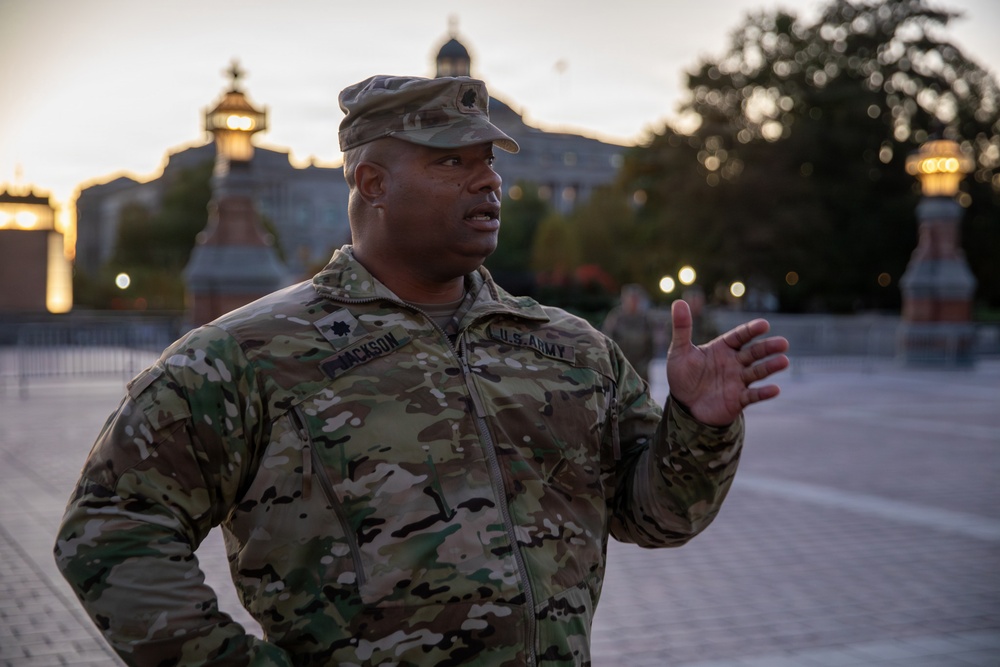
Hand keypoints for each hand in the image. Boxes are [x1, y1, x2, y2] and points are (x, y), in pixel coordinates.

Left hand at [666, 299, 788, 425]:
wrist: (683, 405)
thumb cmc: (682, 375)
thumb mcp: (679, 351)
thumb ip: (682, 328)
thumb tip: (679, 302)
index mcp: (723, 348)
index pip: (740, 336)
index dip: (751, 330)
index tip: (764, 324)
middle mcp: (734, 362)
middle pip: (754, 352)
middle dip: (768, 347)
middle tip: (783, 343)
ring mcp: (738, 381)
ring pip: (758, 372)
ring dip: (771, 367)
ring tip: (784, 361)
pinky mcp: (739, 400)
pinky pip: (753, 396)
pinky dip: (764, 393)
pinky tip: (775, 389)